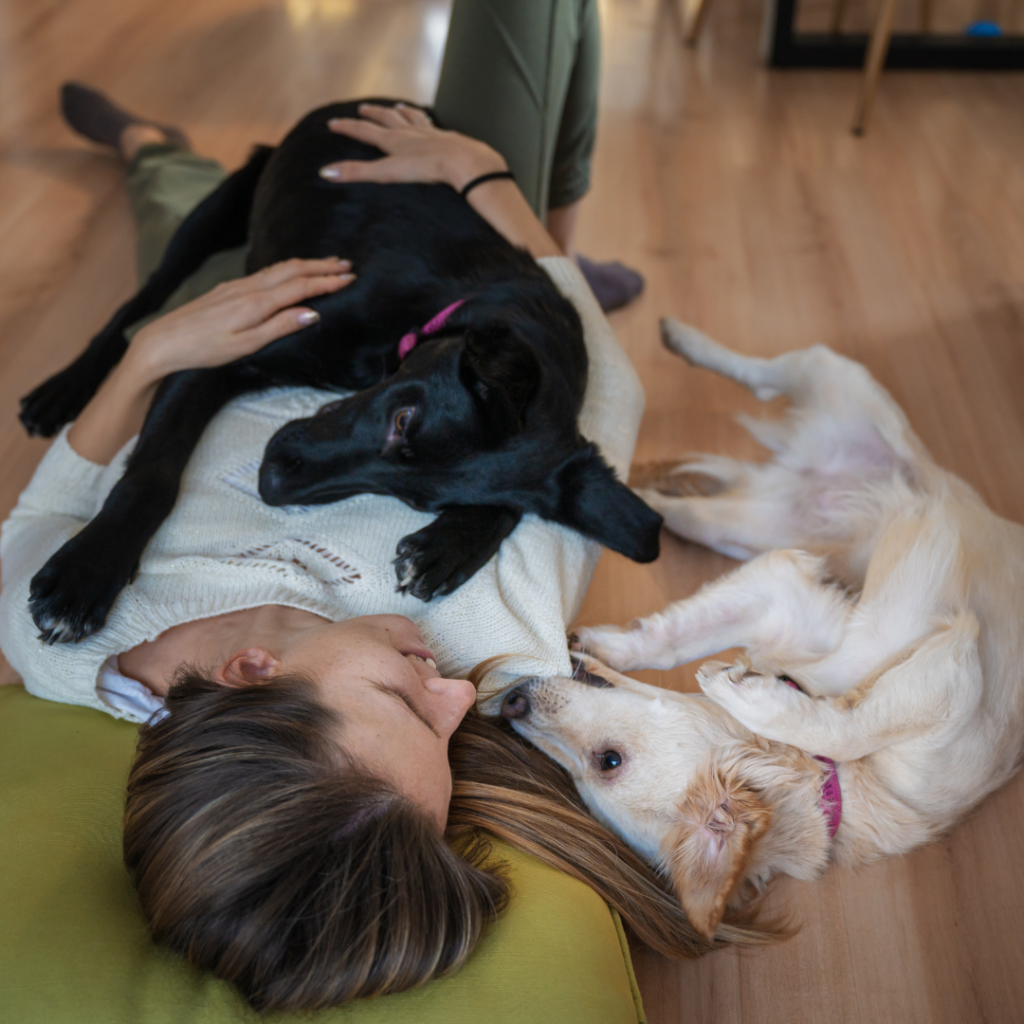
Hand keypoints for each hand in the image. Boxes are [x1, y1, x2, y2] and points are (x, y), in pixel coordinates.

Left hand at [124, 256, 354, 385]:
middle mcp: (248, 288)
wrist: (163, 342)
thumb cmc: (204, 349)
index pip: (301, 287)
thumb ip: (280, 327)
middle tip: (347, 264)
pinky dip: (287, 269)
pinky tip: (290, 272)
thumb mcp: (245, 345)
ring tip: (326, 263)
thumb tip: (312, 313)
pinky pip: (265, 273)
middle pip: (292, 270)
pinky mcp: (228, 289)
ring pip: (279, 268)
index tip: (350, 277)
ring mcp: (237, 286)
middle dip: (321, 266)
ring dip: (306, 264)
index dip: (327, 281)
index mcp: (257, 303)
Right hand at [319, 103, 506, 191]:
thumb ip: (358, 173)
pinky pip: (435, 127)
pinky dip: (428, 122)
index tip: (333, 123)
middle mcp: (411, 133)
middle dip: (373, 114)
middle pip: (387, 119)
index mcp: (394, 140)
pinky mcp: (449, 139)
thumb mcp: (388, 173)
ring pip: (412, 118)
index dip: (347, 128)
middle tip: (362, 108)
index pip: (365, 131)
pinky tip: (432, 124)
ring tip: (398, 107)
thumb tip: (325, 172)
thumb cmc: (428, 169)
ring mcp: (431, 134)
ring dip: (402, 113)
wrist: (465, 162)